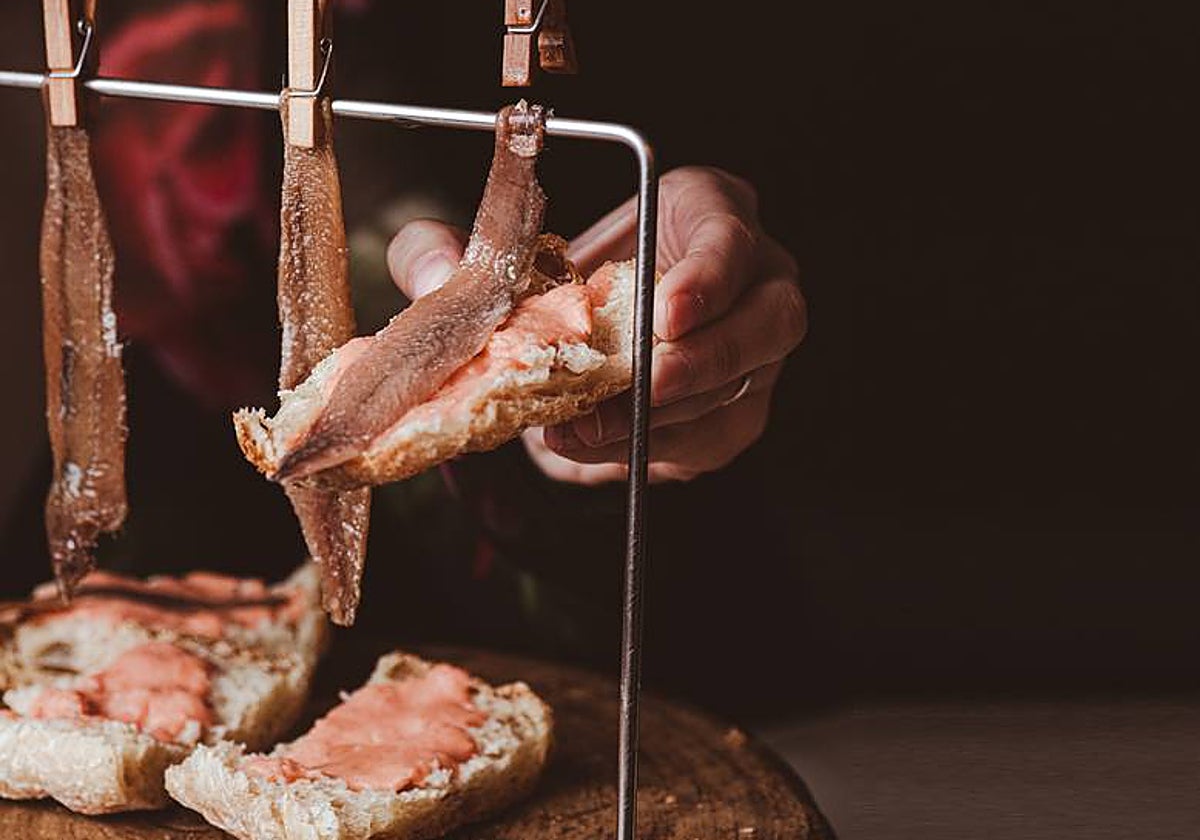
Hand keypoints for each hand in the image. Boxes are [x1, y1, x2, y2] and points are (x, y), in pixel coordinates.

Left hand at [385, 166, 806, 484]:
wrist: (579, 339)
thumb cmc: (555, 281)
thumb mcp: (493, 257)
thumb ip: (449, 250)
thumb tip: (436, 275)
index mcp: (704, 213)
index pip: (731, 234)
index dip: (709, 275)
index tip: (665, 312)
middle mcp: (752, 278)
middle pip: (769, 320)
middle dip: (701, 361)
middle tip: (635, 388)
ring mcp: (756, 348)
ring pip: (742, 387)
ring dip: (664, 417)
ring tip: (584, 429)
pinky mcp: (739, 406)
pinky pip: (717, 436)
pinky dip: (659, 449)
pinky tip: (600, 447)